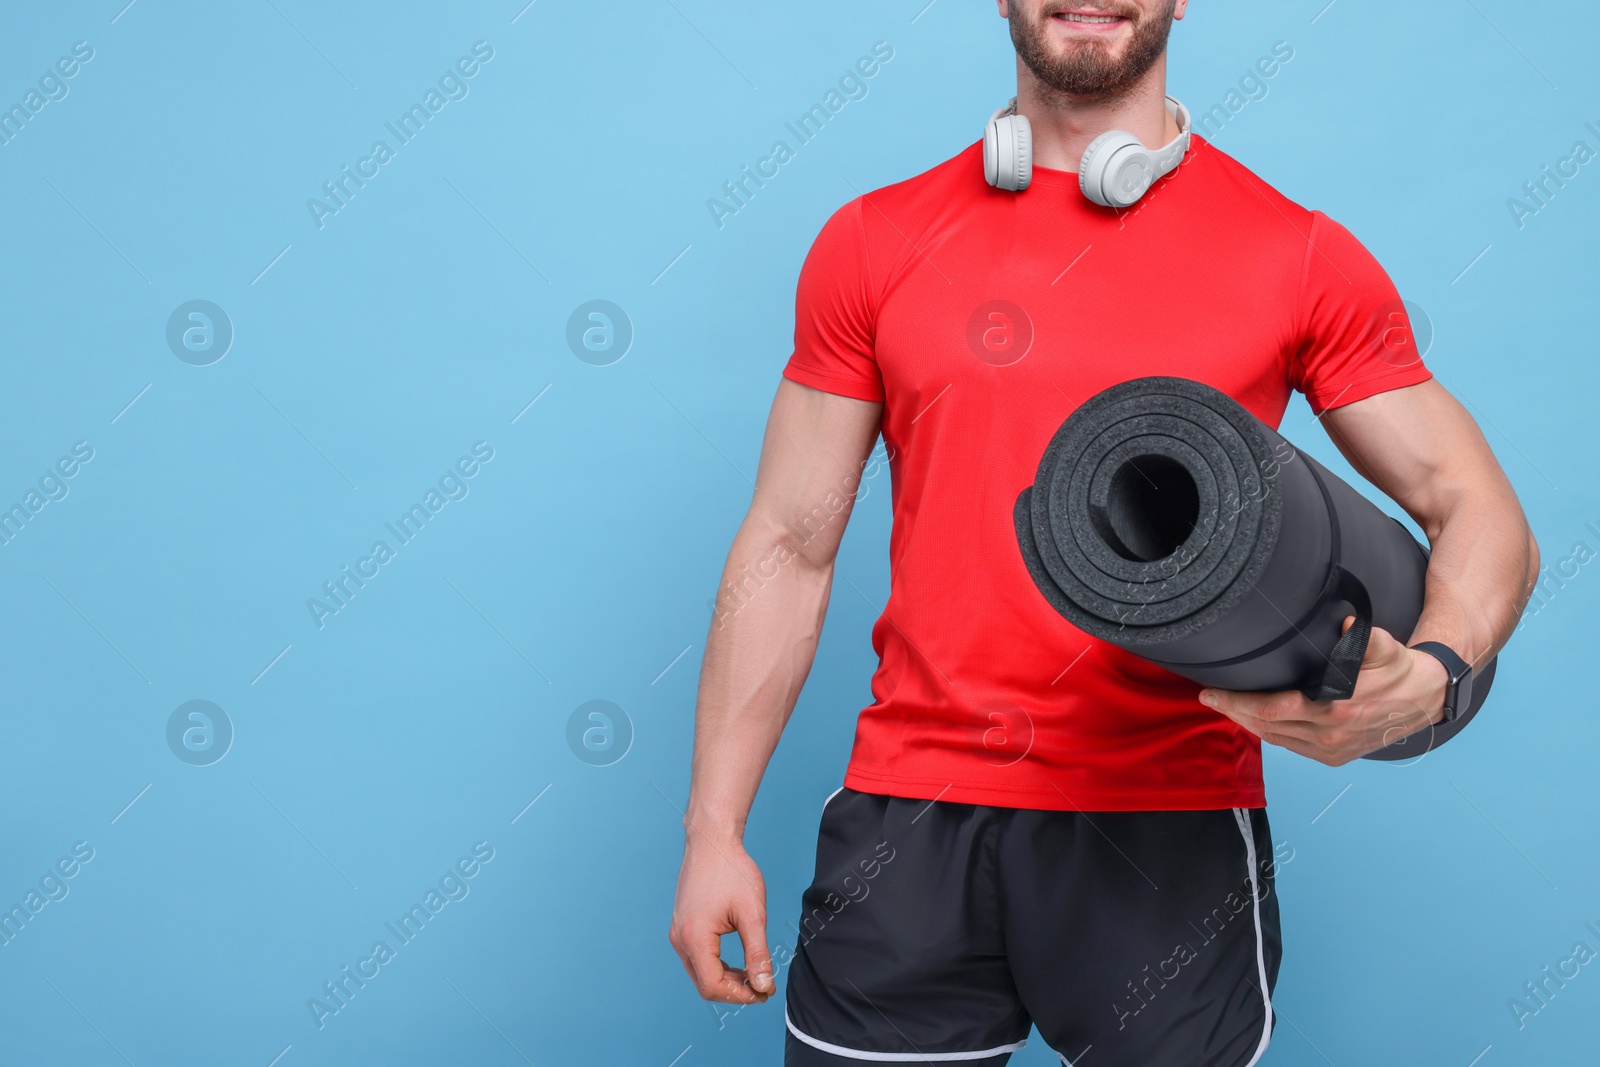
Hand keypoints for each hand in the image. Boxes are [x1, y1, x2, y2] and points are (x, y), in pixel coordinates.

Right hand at [668, 829, 774, 1003]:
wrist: (712, 841)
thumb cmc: (732, 871)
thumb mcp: (752, 913)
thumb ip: (758, 953)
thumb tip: (764, 986)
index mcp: (694, 938)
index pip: (713, 986)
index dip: (741, 995)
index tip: (765, 991)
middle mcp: (680, 939)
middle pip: (704, 984)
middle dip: (735, 991)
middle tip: (764, 986)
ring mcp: (678, 933)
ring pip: (700, 973)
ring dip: (727, 979)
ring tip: (755, 974)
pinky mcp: (682, 926)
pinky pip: (698, 958)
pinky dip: (718, 966)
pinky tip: (739, 961)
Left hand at [1199, 618, 1448, 765]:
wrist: (1425, 699)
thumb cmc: (1398, 670)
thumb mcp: (1383, 647)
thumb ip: (1362, 637)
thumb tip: (1346, 624)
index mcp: (1336, 710)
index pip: (1271, 709)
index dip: (1237, 702)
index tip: (1211, 691)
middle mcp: (1329, 735)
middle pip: (1265, 726)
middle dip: (1232, 712)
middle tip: (1207, 697)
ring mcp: (1331, 750)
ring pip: (1274, 739)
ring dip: (1246, 724)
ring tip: (1224, 707)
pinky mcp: (1334, 757)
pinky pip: (1290, 746)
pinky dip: (1268, 734)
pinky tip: (1253, 721)